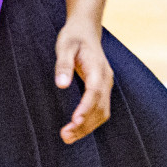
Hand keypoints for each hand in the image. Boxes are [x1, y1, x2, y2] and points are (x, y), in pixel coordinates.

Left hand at [54, 18, 112, 143]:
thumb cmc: (73, 37)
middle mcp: (105, 79)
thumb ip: (63, 65)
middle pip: (100, 107)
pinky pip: (100, 109)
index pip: (94, 92)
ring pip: (102, 112)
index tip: (74, 121)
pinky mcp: (102, 89)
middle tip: (65, 136)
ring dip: (87, 127)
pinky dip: (90, 122)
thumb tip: (61, 85)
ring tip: (67, 136)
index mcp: (97, 68)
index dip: (86, 108)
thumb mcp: (64, 46)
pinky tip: (76, 128)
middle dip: (84, 124)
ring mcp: (106, 85)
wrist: (86, 29)